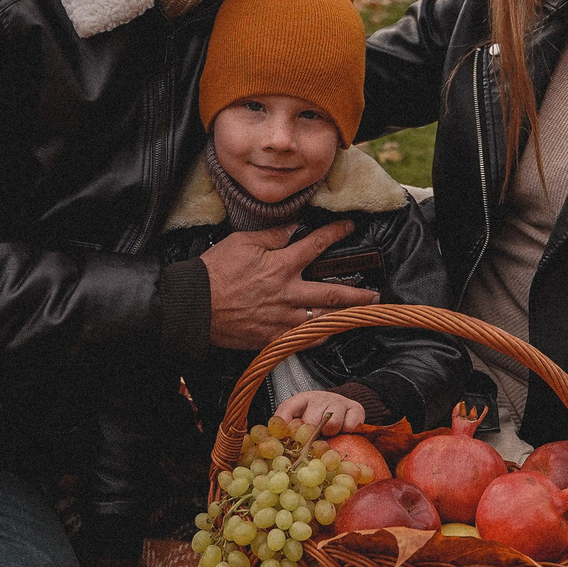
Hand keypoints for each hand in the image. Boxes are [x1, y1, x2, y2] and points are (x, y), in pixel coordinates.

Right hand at [201, 221, 379, 348]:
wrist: (193, 306)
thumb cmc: (214, 272)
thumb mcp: (242, 242)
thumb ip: (272, 236)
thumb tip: (293, 228)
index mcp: (280, 266)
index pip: (316, 245)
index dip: (335, 234)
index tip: (350, 227)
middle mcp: (286, 294)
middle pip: (331, 294)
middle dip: (357, 293)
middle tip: (375, 294)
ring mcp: (281, 319)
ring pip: (322, 319)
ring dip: (344, 317)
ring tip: (361, 315)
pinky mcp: (271, 338)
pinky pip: (303, 339)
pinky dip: (319, 336)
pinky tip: (329, 332)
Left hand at [276, 389, 365, 438]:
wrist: (348, 409)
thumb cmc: (322, 419)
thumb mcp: (303, 421)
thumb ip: (290, 431)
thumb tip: (275, 445)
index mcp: (301, 400)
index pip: (287, 408)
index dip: (284, 424)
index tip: (284, 440)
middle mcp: (319, 397)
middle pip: (310, 421)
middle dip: (312, 435)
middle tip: (315, 438)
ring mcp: (338, 401)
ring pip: (331, 424)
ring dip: (331, 433)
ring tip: (331, 433)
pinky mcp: (355, 408)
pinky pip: (350, 426)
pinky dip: (347, 432)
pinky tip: (345, 430)